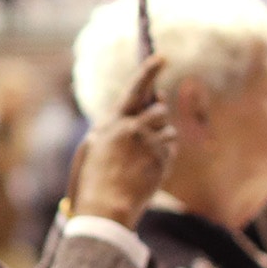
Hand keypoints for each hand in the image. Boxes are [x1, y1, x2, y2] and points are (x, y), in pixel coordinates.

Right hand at [66, 54, 175, 226]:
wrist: (105, 209)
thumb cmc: (95, 181)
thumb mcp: (96, 148)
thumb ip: (117, 126)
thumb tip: (151, 106)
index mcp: (110, 123)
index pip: (133, 90)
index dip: (148, 72)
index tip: (162, 58)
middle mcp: (130, 127)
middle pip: (158, 109)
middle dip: (156, 120)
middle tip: (147, 134)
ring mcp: (147, 143)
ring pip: (167, 130)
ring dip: (160, 141)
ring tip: (141, 162)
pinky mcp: (160, 158)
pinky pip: (171, 149)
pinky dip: (163, 158)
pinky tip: (147, 172)